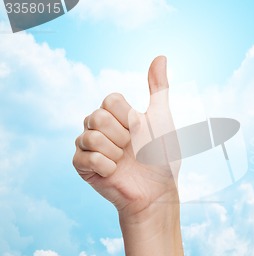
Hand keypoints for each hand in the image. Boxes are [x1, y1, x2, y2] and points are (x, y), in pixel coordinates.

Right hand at [72, 55, 177, 221]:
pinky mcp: (82, 166)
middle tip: (132, 149)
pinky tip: (114, 172)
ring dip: (115, 152)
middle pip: (97, 116)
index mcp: (116, 114)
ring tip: (124, 161)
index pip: (110, 100)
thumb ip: (158, 88)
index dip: (129, 117)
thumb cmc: (162, 156)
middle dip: (122, 135)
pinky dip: (106, 166)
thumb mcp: (162, 117)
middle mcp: (99, 127)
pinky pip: (85, 157)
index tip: (140, 131)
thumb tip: (161, 56)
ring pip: (90, 136)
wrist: (157, 190)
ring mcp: (89, 146)